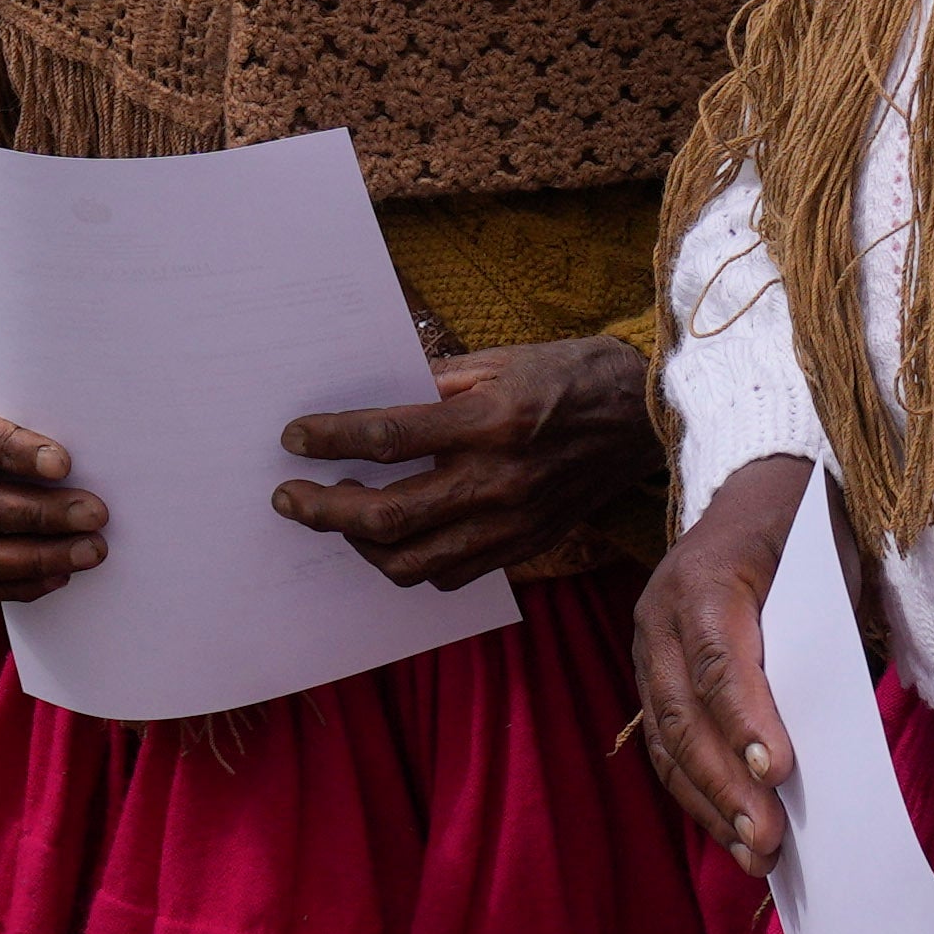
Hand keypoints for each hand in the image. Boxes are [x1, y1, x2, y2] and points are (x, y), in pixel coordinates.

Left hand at [272, 337, 659, 588]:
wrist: (643, 419)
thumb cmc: (569, 378)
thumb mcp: (499, 360)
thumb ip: (431, 381)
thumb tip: (369, 396)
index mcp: (489, 421)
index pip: (387, 438)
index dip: (330, 439)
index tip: (294, 439)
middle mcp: (496, 480)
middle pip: (385, 517)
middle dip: (323, 511)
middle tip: (290, 498)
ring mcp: (509, 523)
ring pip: (410, 562)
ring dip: (359, 546)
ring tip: (341, 515)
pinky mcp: (521, 547)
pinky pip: (449, 574)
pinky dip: (409, 562)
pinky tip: (392, 537)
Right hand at [628, 454, 812, 870]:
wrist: (755, 494)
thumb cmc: (804, 539)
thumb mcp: (823, 570)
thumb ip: (814, 641)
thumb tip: (821, 736)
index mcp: (705, 579)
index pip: (720, 662)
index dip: (747, 722)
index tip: (781, 773)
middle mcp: (660, 615)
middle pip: (685, 713)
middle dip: (728, 784)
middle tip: (770, 840)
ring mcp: (647, 648)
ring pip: (667, 740)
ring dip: (711, 804)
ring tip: (757, 856)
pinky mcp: (651, 676)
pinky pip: (665, 745)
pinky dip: (697, 793)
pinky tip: (731, 831)